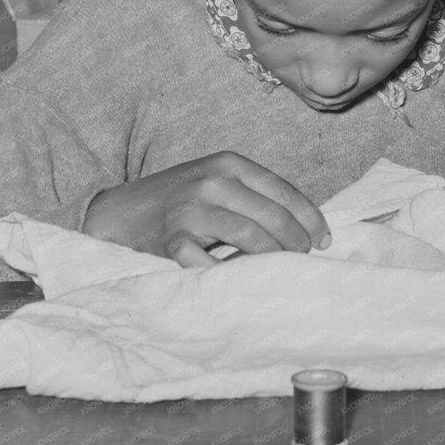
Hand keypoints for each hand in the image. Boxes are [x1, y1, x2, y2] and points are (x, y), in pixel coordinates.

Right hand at [82, 151, 331, 267]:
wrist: (119, 214)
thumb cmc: (178, 201)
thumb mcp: (214, 181)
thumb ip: (251, 194)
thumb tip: (304, 223)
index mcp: (227, 163)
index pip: (283, 190)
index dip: (310, 217)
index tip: (324, 238)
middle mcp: (211, 182)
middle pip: (273, 215)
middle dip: (296, 240)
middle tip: (304, 257)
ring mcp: (191, 211)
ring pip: (251, 237)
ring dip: (274, 258)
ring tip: (282, 268)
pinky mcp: (173, 241)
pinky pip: (215, 263)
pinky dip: (234, 275)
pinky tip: (245, 281)